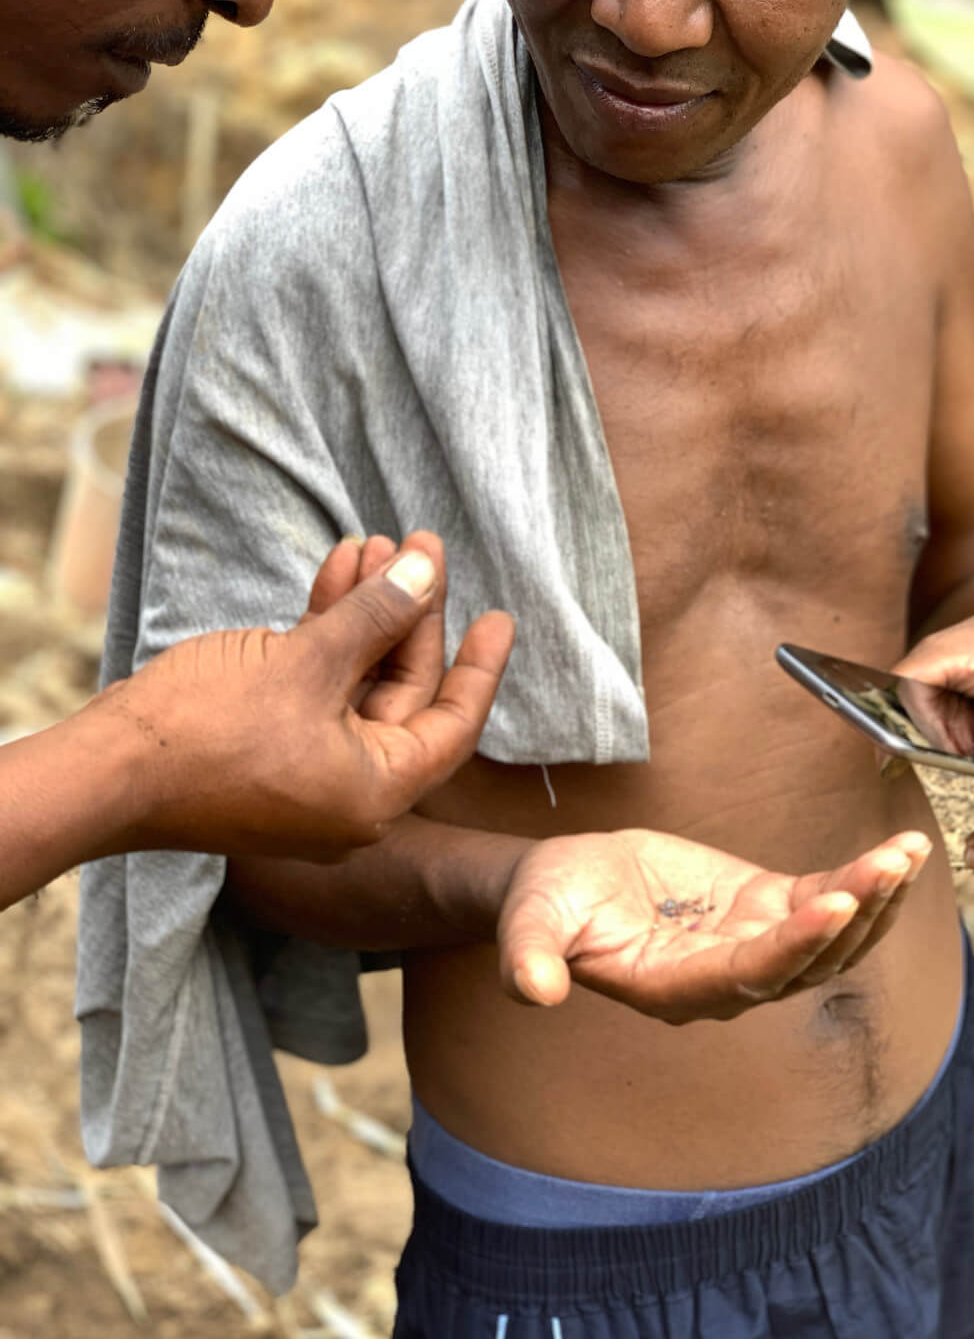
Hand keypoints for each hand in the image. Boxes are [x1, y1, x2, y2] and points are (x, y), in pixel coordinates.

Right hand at [105, 532, 513, 860]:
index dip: (480, 666)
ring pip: (357, 682)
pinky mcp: (268, 749)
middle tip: (422, 547)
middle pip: (402, 691)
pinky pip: (316, 688)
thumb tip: (428, 572)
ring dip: (367, 613)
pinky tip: (339, 571)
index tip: (500, 617)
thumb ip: (376, 616)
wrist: (107, 768)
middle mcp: (350, 793)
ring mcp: (307, 773)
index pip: (452, 725)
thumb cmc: (210, 728)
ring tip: (377, 544)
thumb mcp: (308, 661)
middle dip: (412, 614)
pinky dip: (327, 635)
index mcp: (376, 794)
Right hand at [496, 828, 930, 1023]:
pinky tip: (902, 852)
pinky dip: (865, 879)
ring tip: (911, 854)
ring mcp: (750, 944)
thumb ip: (530, 956)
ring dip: (875, 899)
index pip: (748, 973)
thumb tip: (533, 989)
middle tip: (892, 867)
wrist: (565, 884)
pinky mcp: (763, 907)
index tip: (835, 903)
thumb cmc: (546, 904)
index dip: (794, 943)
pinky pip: (825, 897)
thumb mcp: (529, 922)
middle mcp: (725, 979)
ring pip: (831, 939)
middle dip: (856, 916)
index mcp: (675, 988)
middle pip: (807, 961)